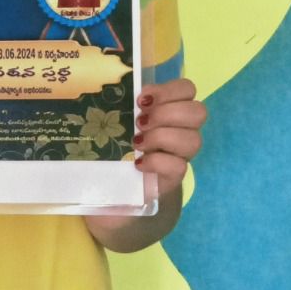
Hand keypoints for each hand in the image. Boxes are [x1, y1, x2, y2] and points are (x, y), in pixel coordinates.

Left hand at [84, 78, 206, 252]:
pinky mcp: (171, 182)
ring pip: (193, 139)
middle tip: (140, 121)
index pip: (187, 89)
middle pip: (198, 111)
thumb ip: (114, 109)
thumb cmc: (112, 158)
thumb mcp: (112, 129)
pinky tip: (138, 164)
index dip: (169, 89)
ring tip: (138, 142)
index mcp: (167, 114)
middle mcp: (179, 134)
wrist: (114, 201)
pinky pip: (178, 167)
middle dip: (167, 111)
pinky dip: (157, 162)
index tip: (141, 98)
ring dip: (162, 136)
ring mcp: (178, 158)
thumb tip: (92, 88)